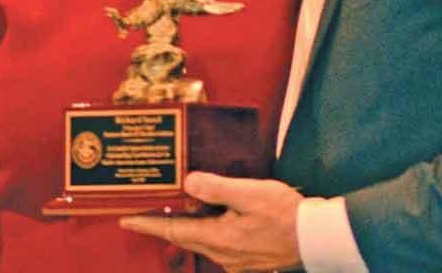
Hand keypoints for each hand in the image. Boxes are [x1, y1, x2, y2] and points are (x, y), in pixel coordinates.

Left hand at [120, 171, 303, 271]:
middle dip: (165, 223)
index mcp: (218, 237)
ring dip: (189, 225)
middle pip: (185, 236)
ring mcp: (234, 258)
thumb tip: (188, 183)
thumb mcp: (250, 193)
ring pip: (202, 239)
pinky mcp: (247, 258)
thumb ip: (217, 188)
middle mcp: (222, 253)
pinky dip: (209, 229)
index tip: (126, 220)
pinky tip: (215, 216)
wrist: (315, 238)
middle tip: (147, 210)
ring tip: (181, 207)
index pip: (173, 230)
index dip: (148, 224)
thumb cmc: (286, 214)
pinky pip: (218, 242)